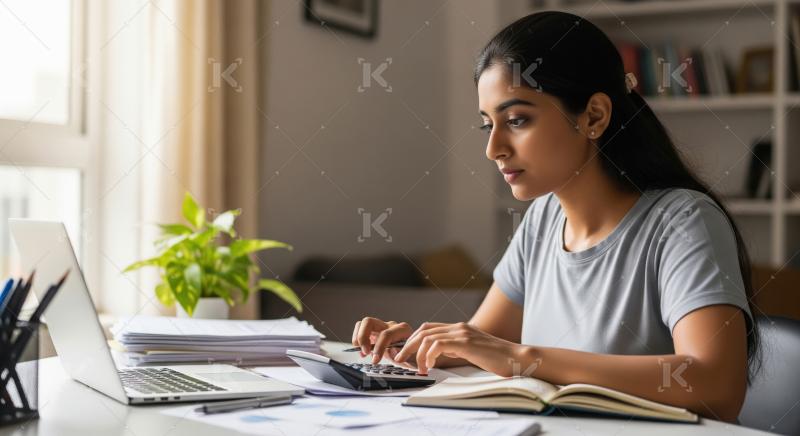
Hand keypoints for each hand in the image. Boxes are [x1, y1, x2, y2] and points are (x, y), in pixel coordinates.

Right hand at [351, 317, 413, 363]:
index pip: (386, 334)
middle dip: (363, 337)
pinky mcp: (374, 332)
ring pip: (363, 323)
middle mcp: (391, 326)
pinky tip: (363, 353)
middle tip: (365, 352)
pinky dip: (358, 340)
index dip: (379, 347)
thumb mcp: (411, 359)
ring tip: (363, 352)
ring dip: (358, 338)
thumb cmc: (412, 356)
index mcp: (402, 330)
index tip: (375, 360)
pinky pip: (360, 329)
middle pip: (369, 322)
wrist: (413, 354)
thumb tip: (392, 351)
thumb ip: (402, 355)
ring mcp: (381, 327)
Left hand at [393, 321, 525, 375]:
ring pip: (427, 337)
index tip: (406, 353)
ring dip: (417, 353)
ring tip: (419, 368)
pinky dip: (428, 355)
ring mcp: (462, 333)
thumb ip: (455, 348)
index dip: (413, 339)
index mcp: (459, 328)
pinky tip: (430, 366)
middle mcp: (458, 327)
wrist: (516, 358)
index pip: (428, 328)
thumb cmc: (496, 358)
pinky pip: (438, 344)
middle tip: (401, 360)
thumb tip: (437, 355)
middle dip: (408, 345)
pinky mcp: (465, 342)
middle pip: (423, 330)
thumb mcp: (471, 351)